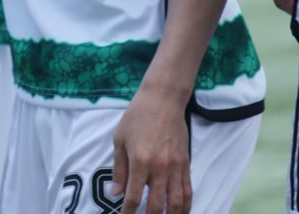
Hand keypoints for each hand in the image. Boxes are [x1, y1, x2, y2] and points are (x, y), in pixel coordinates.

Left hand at [112, 86, 191, 213]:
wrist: (163, 101)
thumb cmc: (136, 117)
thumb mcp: (119, 140)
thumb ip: (118, 169)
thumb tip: (115, 192)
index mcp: (140, 162)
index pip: (134, 196)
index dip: (128, 211)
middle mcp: (160, 168)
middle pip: (157, 205)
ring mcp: (176, 168)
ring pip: (176, 202)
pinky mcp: (186, 164)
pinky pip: (188, 191)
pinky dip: (186, 205)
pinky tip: (181, 212)